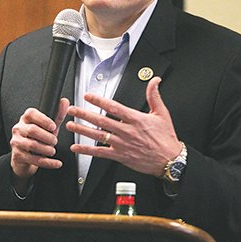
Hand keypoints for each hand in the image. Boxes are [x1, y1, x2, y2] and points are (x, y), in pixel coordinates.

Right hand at [10, 98, 68, 190]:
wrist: (25, 158)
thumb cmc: (37, 139)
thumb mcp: (48, 127)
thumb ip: (57, 115)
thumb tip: (65, 102)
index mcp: (26, 119)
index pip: (31, 114)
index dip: (43, 120)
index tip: (53, 126)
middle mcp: (18, 128)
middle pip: (32, 130)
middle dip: (47, 136)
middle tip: (55, 141)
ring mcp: (16, 142)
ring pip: (32, 145)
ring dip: (46, 149)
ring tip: (53, 150)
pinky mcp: (17, 155)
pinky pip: (33, 159)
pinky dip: (47, 162)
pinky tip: (56, 163)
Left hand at [66, 77, 180, 176]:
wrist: (170, 161)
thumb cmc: (166, 138)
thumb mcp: (162, 114)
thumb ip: (154, 95)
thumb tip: (155, 80)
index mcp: (136, 119)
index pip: (114, 107)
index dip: (99, 101)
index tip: (88, 95)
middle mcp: (127, 132)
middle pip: (102, 121)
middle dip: (85, 114)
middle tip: (72, 110)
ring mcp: (122, 145)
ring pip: (98, 136)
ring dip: (82, 131)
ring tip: (70, 125)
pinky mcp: (120, 156)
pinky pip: (100, 153)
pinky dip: (87, 151)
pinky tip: (76, 148)